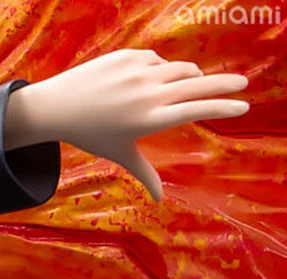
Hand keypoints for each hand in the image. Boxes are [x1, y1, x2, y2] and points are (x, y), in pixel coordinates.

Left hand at [6, 49, 249, 200]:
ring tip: (193, 83)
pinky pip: (156, 60)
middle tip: (242, 83)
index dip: (223, 107)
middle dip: (225, 83)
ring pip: (180, 69)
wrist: (58, 107)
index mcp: (149, 120)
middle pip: (198, 83)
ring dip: (190, 75)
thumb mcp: (120, 154)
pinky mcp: (128, 56)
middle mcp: (147, 94)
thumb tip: (159, 201)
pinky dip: (160, 69)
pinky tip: (150, 79)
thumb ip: (145, 174)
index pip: (196, 110)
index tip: (243, 106)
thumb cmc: (90, 134)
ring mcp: (138, 72)